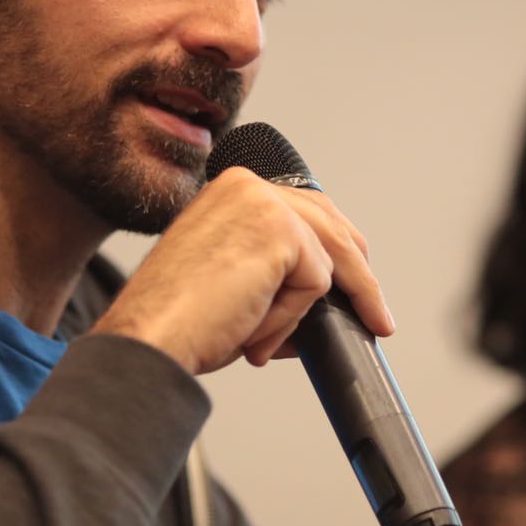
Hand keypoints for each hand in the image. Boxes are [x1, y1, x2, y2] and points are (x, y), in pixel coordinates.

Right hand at [91, 167, 393, 374]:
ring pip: (330, 258)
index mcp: (232, 189)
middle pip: (331, 225)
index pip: (306, 211)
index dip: (336, 252)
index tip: (358, 284)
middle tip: (377, 316)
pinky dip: (289, 321)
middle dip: (359, 275)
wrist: (149, 338)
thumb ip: (274, 271)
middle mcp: (248, 185)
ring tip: (292, 340)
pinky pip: (316, 286)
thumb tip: (323, 296)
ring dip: (318, 308)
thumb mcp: (232, 281)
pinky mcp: (280, 232)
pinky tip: (254, 336)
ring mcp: (265, 203)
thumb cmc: (176, 319)